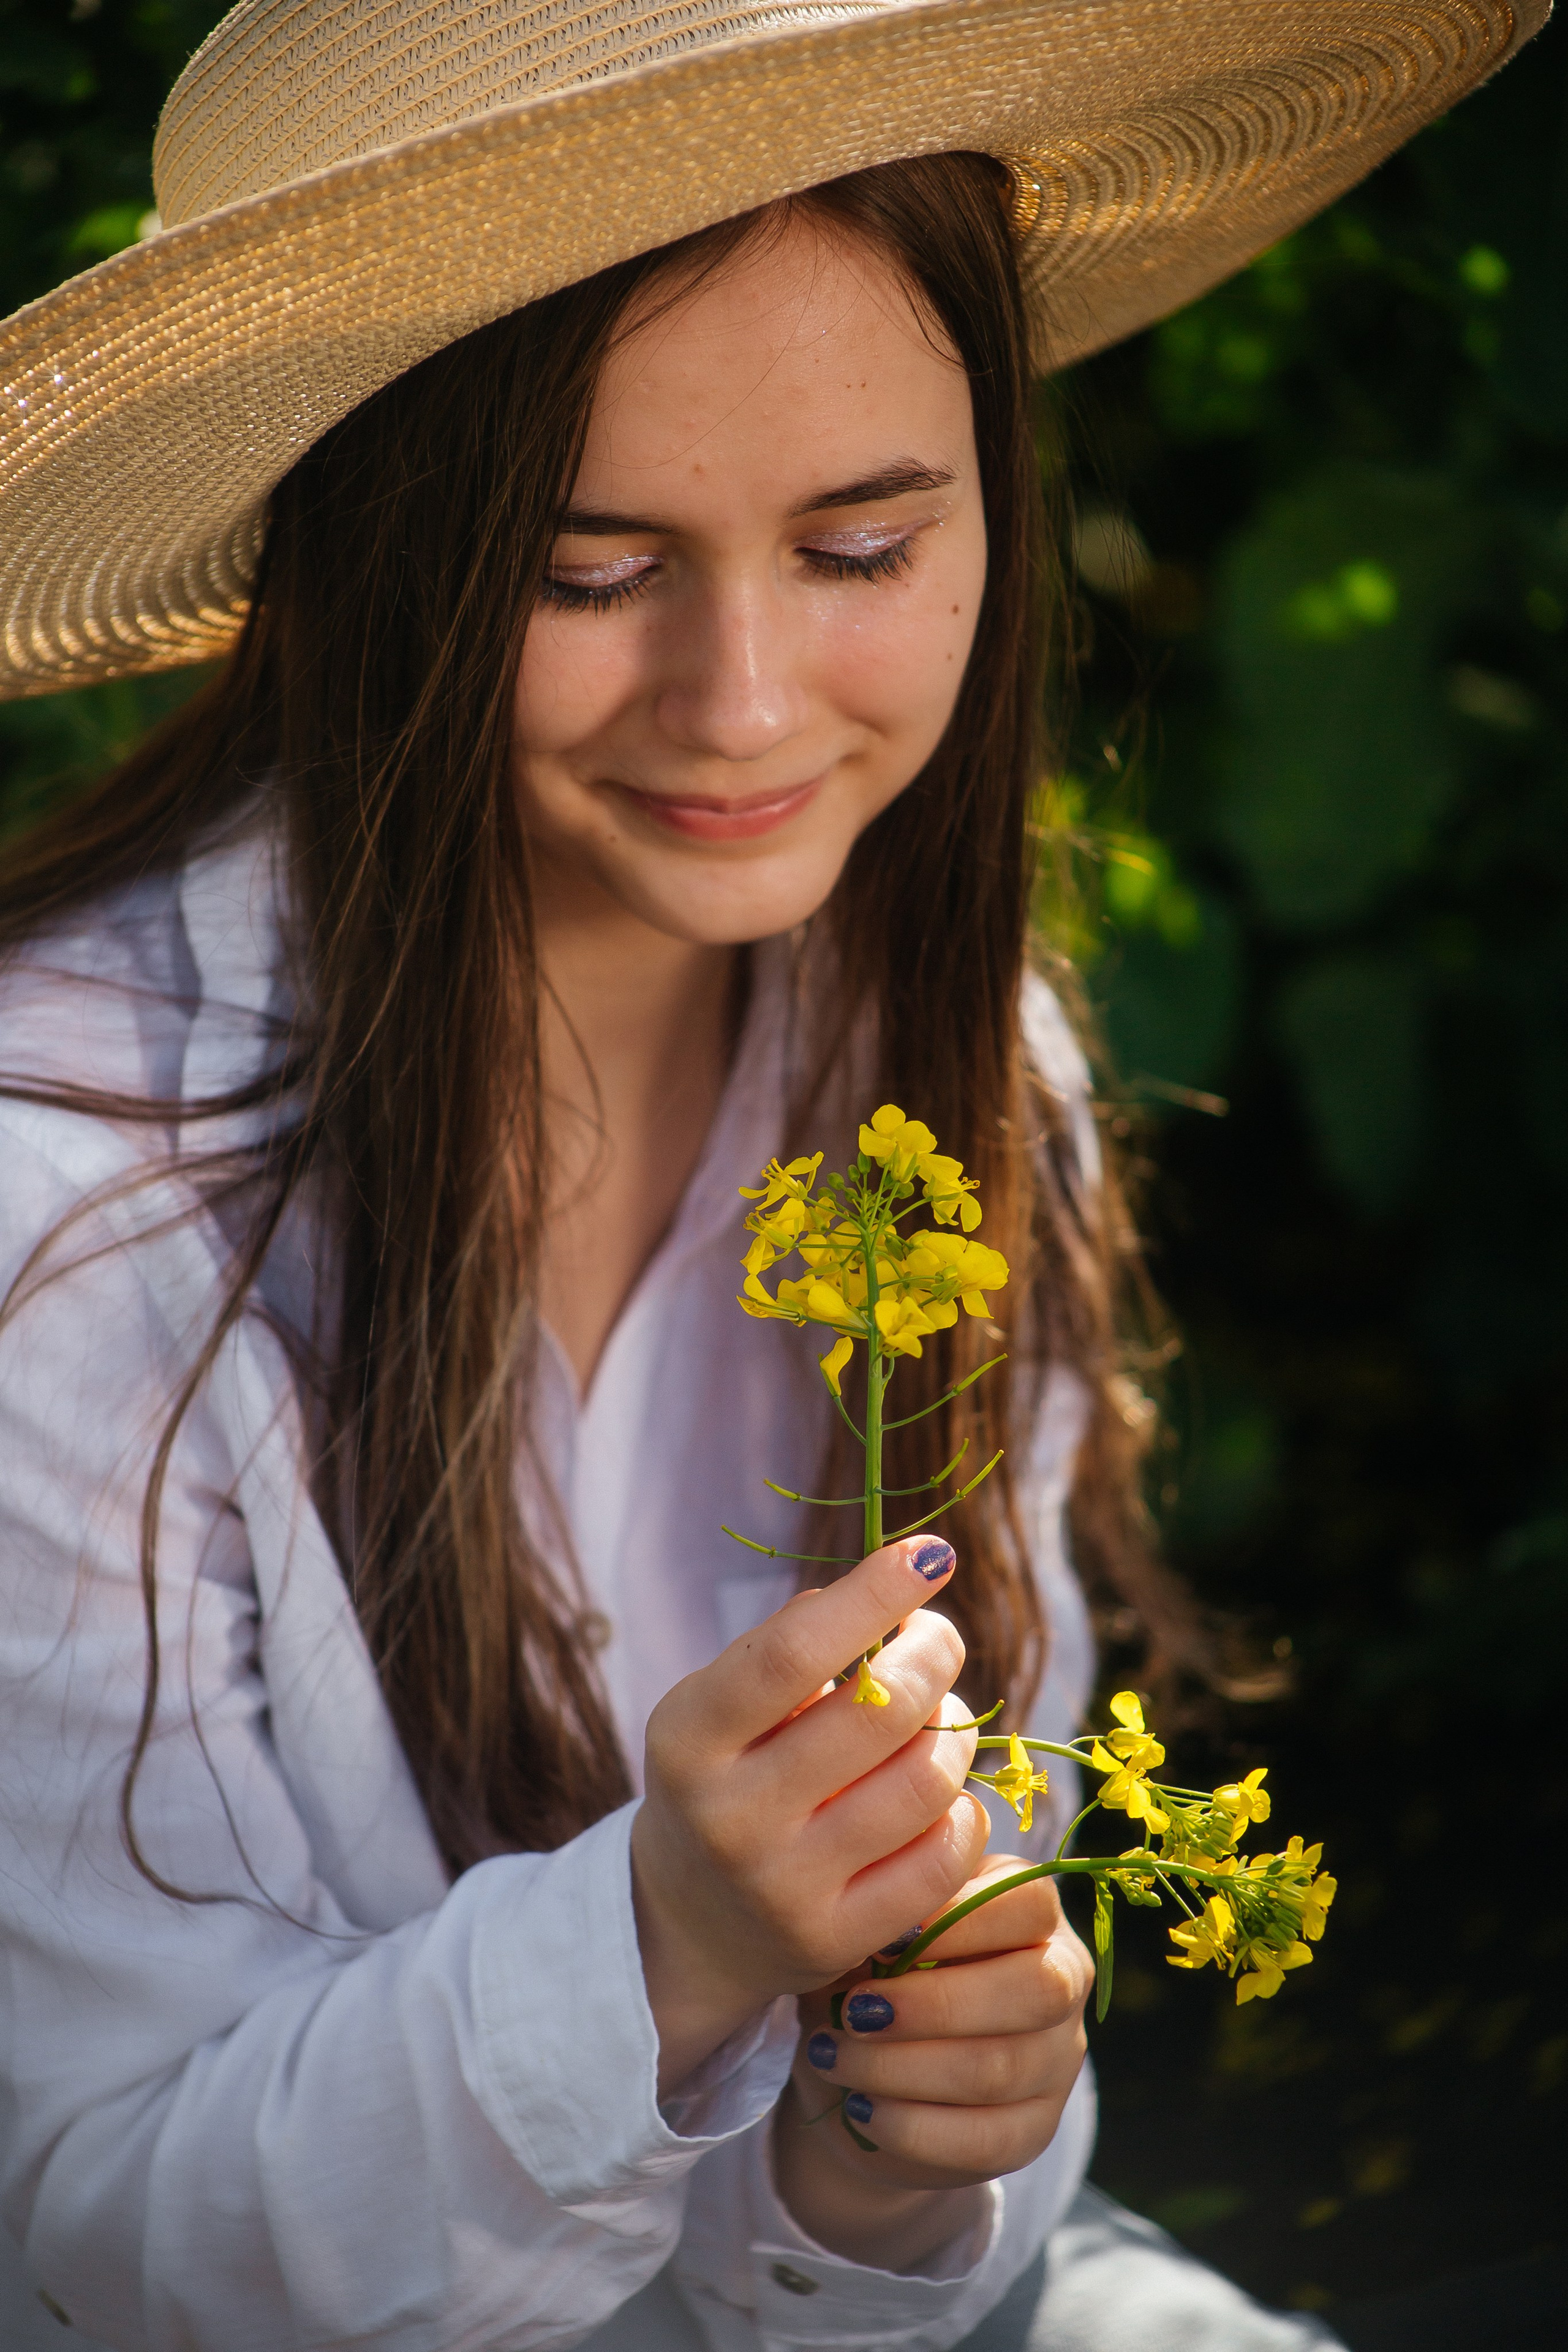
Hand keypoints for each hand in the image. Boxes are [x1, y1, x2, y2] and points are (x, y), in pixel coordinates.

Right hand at [631, 1538, 985, 2094]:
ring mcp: (784, 1888)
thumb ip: (789, 1648)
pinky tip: (941, 1794)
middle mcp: (729, 1816)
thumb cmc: (725, 1774)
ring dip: (954, 1733)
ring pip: (923, 1785)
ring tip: (940, 1719)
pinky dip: (961, 1810)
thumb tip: (887, 1588)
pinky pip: (943, 1860)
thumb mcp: (720, 1707)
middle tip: (938, 1639)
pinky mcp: (836, 1942)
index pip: (792, 1651)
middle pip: (878, 1715)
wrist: (688, 1918)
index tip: (930, 1553)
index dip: (873, 1595)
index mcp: (688, 1738)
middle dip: (933, 1656)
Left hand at [771, 1860, 1092, 2268]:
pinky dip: (910, 2126)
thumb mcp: (874, 1937)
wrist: (861, 2075)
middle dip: (937, 2003)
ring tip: (834, 2057)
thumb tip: (892, 1926)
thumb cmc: (868, 1975)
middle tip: (857, 2011)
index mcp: (1033, 1916)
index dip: (962, 1921)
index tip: (883, 1940)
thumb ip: (892, 1923)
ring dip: (903, 2067)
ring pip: (1001, 2069)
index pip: (1032, 1903)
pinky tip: (859, 2108)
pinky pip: (985, 2140)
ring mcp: (1056, 2063)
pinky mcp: (1034, 2132)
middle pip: (1039, 1989)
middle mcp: (1063, 1983)